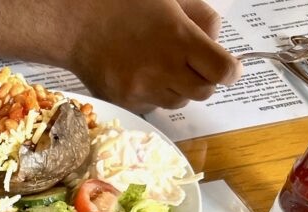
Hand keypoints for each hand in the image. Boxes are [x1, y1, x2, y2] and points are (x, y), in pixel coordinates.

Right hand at [63, 0, 241, 112]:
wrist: (76, 24)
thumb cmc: (123, 5)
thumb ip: (201, 17)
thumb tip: (215, 42)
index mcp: (179, 39)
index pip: (223, 71)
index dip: (231, 71)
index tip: (229, 68)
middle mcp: (163, 70)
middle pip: (204, 92)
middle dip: (205, 80)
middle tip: (194, 66)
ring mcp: (142, 90)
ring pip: (178, 102)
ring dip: (179, 89)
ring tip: (162, 68)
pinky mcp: (126, 103)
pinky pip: (153, 107)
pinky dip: (154, 95)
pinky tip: (141, 76)